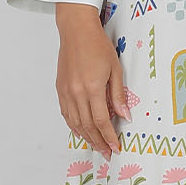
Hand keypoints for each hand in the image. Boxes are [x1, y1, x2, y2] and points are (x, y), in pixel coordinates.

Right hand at [54, 3, 129, 155]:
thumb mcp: (115, 69)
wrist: (76, 31)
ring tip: (97, 146)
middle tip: (108, 153)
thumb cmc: (97, 45)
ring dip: (86, 137)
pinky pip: (66, 114)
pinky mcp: (60, 89)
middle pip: (88, 126)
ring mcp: (66, 92)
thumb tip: (124, 116)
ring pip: (76, 123)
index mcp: (92, 88)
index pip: (102, 121)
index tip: (116, 147)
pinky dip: (74, 126)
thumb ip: (118, 95)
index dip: (109, 137)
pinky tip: (81, 131)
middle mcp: (76, 93)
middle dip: (99, 142)